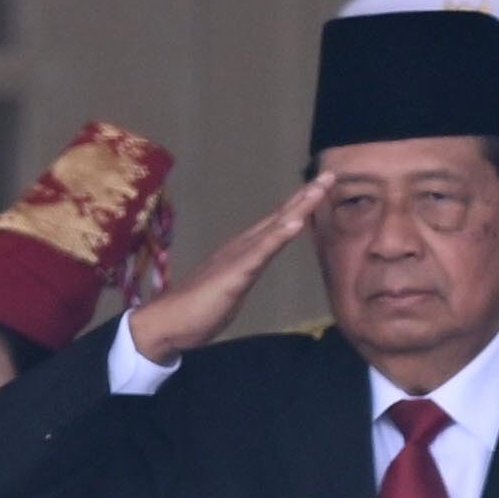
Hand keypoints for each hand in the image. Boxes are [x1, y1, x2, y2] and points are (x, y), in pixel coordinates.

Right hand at [123, 180, 327, 364]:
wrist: (167, 322)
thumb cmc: (197, 311)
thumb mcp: (232, 291)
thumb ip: (244, 276)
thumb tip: (251, 270)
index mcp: (244, 252)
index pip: (277, 225)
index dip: (300, 206)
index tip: (322, 188)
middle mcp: (243, 247)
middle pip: (280, 217)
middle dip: (306, 196)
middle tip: (330, 174)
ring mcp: (238, 257)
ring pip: (274, 227)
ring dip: (298, 207)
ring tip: (319, 189)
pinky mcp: (235, 273)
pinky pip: (261, 252)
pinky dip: (279, 235)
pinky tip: (295, 222)